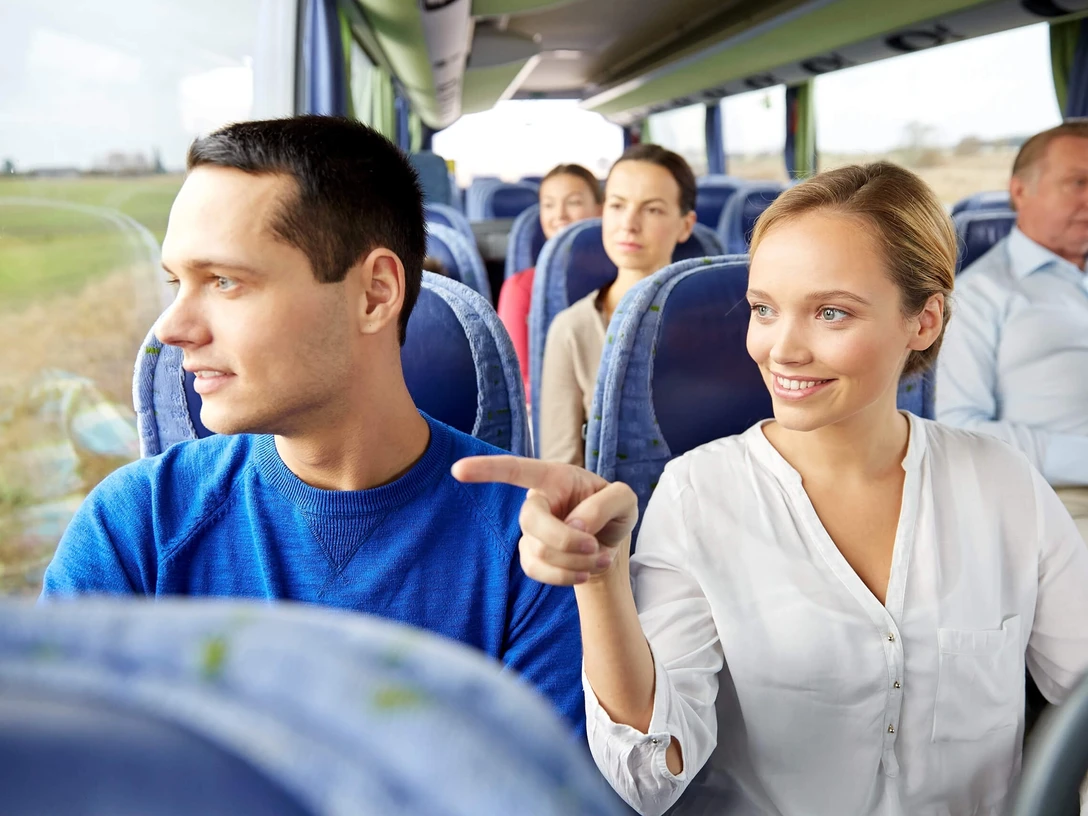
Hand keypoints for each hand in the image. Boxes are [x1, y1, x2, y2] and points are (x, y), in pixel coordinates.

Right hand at [452, 456, 637, 585]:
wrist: (609, 542)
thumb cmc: (613, 511)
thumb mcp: (625, 499)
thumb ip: (605, 504)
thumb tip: (574, 525)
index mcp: (554, 477)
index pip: (517, 470)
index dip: (488, 469)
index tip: (458, 471)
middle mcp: (537, 501)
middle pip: (530, 520)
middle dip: (564, 541)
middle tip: (595, 547)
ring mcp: (530, 531)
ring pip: (539, 551)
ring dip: (575, 561)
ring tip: (601, 558)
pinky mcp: (530, 556)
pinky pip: (537, 571)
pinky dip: (566, 576)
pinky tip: (586, 571)